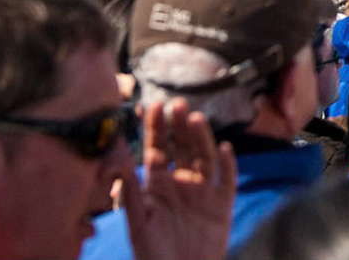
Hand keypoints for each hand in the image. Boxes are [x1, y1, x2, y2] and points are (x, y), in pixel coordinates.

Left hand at [121, 98, 238, 259]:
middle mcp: (181, 182)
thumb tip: (120, 166)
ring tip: (195, 119)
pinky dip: (228, 164)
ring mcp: (202, 192)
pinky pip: (226, 180)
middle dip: (179, 125)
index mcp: (158, 185)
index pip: (156, 148)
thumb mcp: (138, 224)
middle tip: (178, 104)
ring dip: (201, 138)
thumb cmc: (153, 255)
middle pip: (182, 147)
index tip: (154, 106)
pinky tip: (226, 148)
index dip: (156, 127)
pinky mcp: (221, 205)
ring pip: (204, 157)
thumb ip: (132, 195)